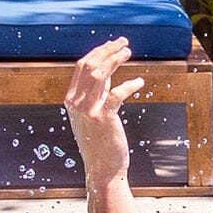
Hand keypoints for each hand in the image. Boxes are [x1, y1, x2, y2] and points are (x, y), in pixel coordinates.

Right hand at [66, 37, 137, 212]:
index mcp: (71, 99)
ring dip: (114, 60)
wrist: (102, 168)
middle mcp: (76, 103)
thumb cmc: (101, 141)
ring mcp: (88, 111)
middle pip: (89, 66)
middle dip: (106, 50)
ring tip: (128, 52)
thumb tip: (109, 73)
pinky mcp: (103, 119)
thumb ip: (98, 93)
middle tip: (124, 43)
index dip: (98, 52)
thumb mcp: (95, 113)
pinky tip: (140, 82)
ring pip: (99, 75)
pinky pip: (116, 94)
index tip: (113, 44)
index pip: (81, 67)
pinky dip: (130, 85)